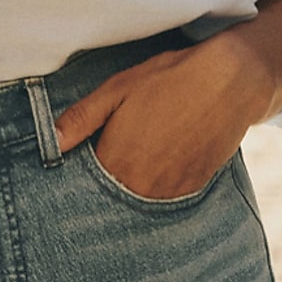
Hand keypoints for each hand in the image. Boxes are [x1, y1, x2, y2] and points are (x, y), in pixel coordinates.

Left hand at [53, 33, 276, 199]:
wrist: (229, 81)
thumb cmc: (169, 80)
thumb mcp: (118, 88)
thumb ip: (82, 117)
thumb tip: (52, 141)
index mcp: (118, 161)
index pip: (87, 188)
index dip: (79, 180)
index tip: (73, 175)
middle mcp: (143, 185)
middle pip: (113, 199)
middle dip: (104, 188)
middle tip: (105, 167)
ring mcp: (171, 191)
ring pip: (139, 202)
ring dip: (131, 191)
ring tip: (135, 164)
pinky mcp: (194, 188)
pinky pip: (166, 200)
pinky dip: (156, 190)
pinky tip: (157, 166)